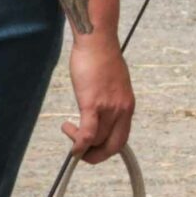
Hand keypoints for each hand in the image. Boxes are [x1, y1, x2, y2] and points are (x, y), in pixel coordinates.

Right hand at [62, 32, 135, 163]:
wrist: (97, 40)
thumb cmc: (101, 57)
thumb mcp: (113, 84)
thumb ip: (110, 100)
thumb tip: (98, 112)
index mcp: (128, 106)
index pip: (122, 138)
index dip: (108, 149)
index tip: (95, 150)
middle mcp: (122, 110)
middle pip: (113, 146)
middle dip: (96, 156)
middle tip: (80, 152)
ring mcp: (109, 108)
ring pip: (97, 141)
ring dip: (80, 143)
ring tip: (68, 129)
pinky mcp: (93, 104)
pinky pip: (87, 134)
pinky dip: (78, 144)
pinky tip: (71, 144)